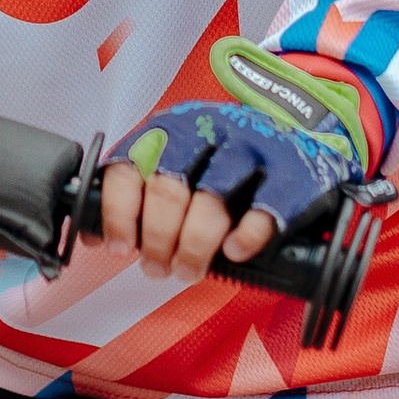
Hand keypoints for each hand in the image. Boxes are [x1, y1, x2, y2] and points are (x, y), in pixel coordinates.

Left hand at [101, 49, 368, 281]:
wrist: (304, 135)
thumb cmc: (226, 162)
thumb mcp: (181, 160)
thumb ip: (140, 192)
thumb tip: (94, 238)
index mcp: (171, 127)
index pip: (129, 167)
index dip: (119, 214)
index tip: (119, 247)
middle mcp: (207, 129)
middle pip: (169, 189)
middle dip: (157, 240)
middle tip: (157, 269)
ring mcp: (251, 146)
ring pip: (211, 200)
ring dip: (194, 246)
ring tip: (188, 271)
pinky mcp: (290, 169)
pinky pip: (264, 208)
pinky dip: (245, 236)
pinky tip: (234, 253)